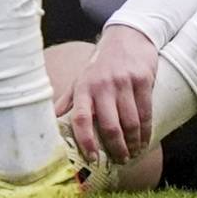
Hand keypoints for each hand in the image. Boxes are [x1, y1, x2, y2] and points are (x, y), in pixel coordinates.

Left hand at [55, 25, 158, 163]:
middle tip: (121, 160)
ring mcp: (124, 82)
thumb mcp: (81, 79)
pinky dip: (146, 130)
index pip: (81, 119)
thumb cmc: (101, 64)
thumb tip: (50, 123)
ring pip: (130, 122)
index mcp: (83, 88)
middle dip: (116, 148)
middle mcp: (102, 85)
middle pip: (109, 126)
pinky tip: (144, 140)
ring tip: (133, 153)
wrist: (127, 36)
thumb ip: (68, 102)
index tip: (93, 158)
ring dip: (133, 143)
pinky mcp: (142, 79)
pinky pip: (145, 111)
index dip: (86, 141)